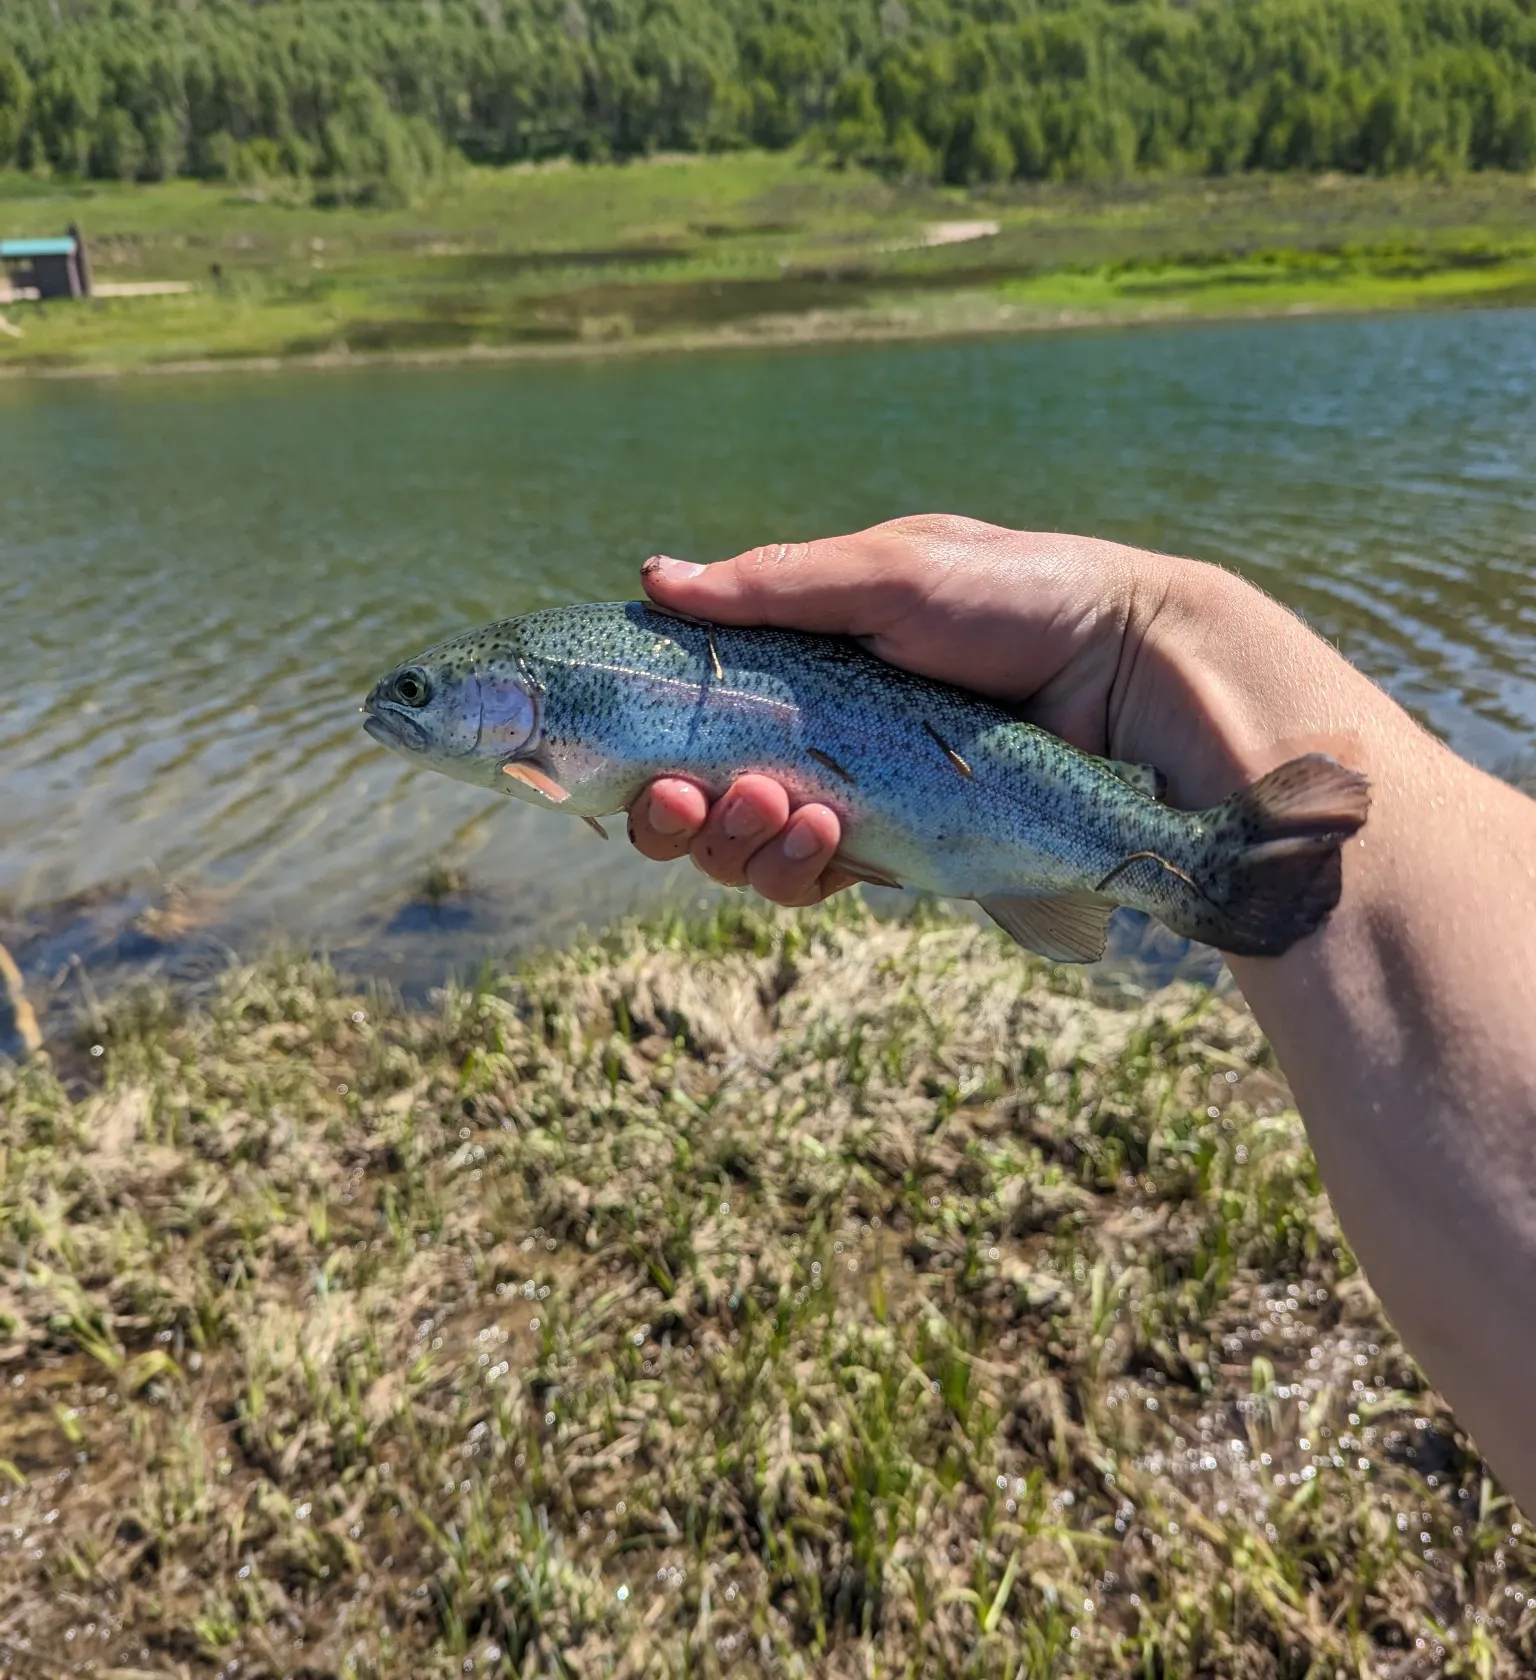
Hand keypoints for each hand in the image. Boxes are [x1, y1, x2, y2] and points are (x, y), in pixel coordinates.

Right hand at [626, 514, 1383, 903]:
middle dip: (671, 808)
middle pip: (694, 796)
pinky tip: (821, 833)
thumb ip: (772, 586)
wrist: (1128, 676)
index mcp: (799, 658)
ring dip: (731, 839)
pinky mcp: (892, 852)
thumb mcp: (891, 573)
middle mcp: (811, 732)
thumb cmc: (1016, 599)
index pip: (689, 708)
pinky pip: (805, 882)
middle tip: (684, 795)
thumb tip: (652, 578)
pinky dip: (791, 868)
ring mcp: (848, 796)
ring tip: (777, 806)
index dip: (643, 737)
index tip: (630, 747)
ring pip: (739, 850)